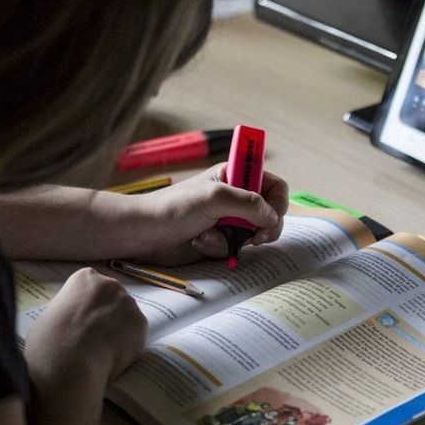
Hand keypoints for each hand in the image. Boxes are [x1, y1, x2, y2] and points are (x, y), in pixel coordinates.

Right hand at [23, 268, 147, 396]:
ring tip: (104, 348)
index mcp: (86, 278)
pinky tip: (113, 355)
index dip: (87, 306)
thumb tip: (73, 320)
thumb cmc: (50, 338)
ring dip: (119, 328)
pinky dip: (127, 344)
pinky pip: (135, 334)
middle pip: (112, 298)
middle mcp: (111, 285)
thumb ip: (69, 309)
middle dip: (107, 313)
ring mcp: (129, 304)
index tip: (82, 320)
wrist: (70, 361)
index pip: (91, 287)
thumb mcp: (51, 314)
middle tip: (95, 335)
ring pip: (126, 316)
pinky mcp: (142, 324)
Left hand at [118, 163, 289, 265]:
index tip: (272, 216)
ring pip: (254, 234)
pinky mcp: (221, 239)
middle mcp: (235, 196)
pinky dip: (221, 248)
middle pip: (271, 213)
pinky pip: (236, 247)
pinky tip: (200, 242)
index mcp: (235, 176)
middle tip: (254, 239)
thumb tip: (273, 217)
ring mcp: (229, 219)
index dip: (279, 201)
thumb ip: (249, 203)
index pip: (274, 185)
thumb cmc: (174, 208)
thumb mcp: (214, 198)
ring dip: (234, 239)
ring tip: (209, 236)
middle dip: (263, 228)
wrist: (146, 234)